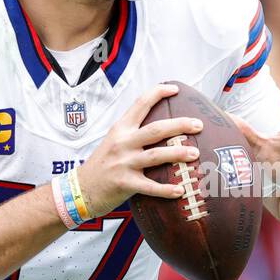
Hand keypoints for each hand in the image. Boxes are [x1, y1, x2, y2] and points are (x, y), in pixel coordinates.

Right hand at [77, 84, 202, 215]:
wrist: (80, 188)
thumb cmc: (103, 164)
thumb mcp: (114, 141)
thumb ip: (134, 132)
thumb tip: (163, 127)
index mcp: (121, 129)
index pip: (140, 104)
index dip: (158, 93)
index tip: (175, 89)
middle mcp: (122, 143)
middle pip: (156, 129)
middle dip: (180, 125)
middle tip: (199, 124)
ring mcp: (123, 163)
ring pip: (156, 156)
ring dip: (178, 154)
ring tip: (196, 153)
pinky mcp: (125, 184)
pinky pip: (150, 187)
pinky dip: (166, 189)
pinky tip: (180, 190)